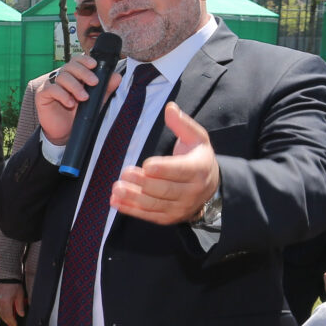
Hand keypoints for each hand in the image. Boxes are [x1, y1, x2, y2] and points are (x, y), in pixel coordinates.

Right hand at [0, 282, 26, 325]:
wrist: (7, 275)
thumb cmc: (15, 285)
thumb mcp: (20, 295)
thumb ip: (20, 306)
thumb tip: (21, 315)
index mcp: (5, 302)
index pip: (8, 315)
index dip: (12, 321)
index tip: (15, 325)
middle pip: (2, 315)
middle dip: (7, 321)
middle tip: (12, 325)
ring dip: (4, 317)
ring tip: (9, 320)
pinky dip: (1, 311)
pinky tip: (5, 312)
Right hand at [35, 55, 121, 145]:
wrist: (65, 132)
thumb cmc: (78, 114)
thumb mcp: (96, 101)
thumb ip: (106, 89)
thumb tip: (117, 77)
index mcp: (74, 75)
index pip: (77, 61)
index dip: (85, 60)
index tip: (94, 65)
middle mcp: (62, 77)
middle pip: (70, 66)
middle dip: (83, 73)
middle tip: (94, 82)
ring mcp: (51, 84)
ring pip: (62, 77)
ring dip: (75, 86)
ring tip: (84, 98)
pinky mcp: (43, 94)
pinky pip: (52, 89)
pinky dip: (63, 95)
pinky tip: (70, 103)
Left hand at [110, 103, 218, 224]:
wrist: (210, 188)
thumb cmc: (197, 158)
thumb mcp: (196, 138)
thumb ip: (182, 124)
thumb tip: (170, 107)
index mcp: (199, 169)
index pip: (181, 170)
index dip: (164, 169)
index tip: (146, 165)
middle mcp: (191, 191)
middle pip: (165, 189)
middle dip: (143, 183)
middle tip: (124, 173)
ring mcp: (180, 207)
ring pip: (155, 204)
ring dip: (133, 198)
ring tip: (117, 188)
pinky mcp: (169, 218)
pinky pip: (148, 215)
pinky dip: (131, 210)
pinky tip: (116, 202)